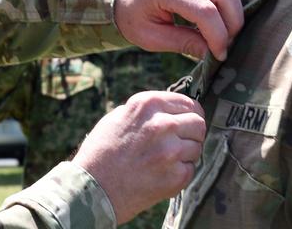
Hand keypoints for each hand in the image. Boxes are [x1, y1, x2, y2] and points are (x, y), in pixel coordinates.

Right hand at [72, 91, 205, 223]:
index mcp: (147, 104)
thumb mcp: (118, 117)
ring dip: (186, 153)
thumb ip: (146, 111)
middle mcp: (162, 124)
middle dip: (192, 132)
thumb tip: (169, 110)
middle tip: (180, 141)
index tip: (187, 121)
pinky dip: (180, 172)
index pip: (188, 103)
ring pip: (197, 147)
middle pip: (198, 124)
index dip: (189, 113)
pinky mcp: (176, 176)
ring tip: (164, 160)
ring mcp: (171, 151)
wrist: (93, 188)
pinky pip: (190, 169)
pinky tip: (161, 173)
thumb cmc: (101, 151)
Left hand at [115, 0, 242, 59]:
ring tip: (219, 36)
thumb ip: (183, 43)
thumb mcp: (150, 37)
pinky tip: (211, 22)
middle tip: (227, 44)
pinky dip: (221, 6)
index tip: (220, 55)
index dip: (219, 35)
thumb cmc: (131, 15)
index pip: (205, 10)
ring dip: (230, 14)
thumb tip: (213, 52)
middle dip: (234, 21)